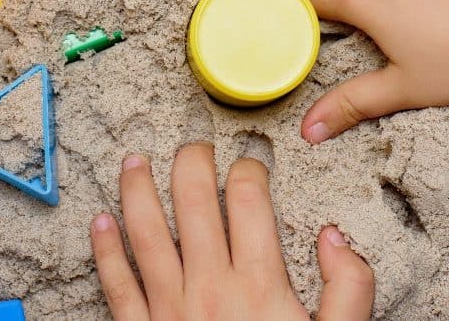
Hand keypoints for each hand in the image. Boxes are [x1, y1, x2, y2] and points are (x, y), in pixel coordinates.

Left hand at [90, 143, 374, 319]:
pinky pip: (116, 285)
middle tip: (194, 144)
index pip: (249, 199)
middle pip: (194, 200)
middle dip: (192, 161)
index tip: (253, 161)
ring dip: (136, 190)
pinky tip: (99, 223)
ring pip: (146, 232)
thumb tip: (333, 236)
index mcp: (261, 284)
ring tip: (133, 161)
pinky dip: (105, 251)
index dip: (250, 168)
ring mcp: (169, 310)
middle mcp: (210, 287)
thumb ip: (350, 288)